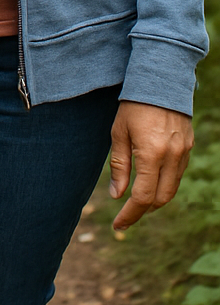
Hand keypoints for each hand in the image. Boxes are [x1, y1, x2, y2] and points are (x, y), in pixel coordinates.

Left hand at [109, 99, 192, 230]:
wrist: (160, 80)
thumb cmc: (133, 105)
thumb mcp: (118, 132)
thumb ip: (119, 165)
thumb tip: (116, 195)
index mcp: (151, 154)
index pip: (142, 197)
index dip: (130, 214)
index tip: (118, 224)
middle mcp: (171, 157)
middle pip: (160, 199)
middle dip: (142, 211)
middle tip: (125, 217)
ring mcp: (183, 153)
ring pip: (171, 189)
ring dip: (154, 200)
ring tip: (136, 203)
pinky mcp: (188, 147)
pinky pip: (177, 175)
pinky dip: (164, 185)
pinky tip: (151, 183)